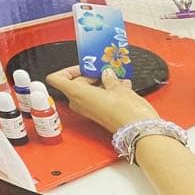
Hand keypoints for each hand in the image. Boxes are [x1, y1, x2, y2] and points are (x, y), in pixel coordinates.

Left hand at [45, 66, 159, 134]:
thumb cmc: (126, 111)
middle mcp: (79, 103)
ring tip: (116, 76)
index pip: (56, 79)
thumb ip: (109, 78)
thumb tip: (106, 73)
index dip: (66, 70)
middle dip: (90, 74)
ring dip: (100, 81)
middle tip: (105, 68)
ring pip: (87, 90)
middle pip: (75, 82)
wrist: (138, 129)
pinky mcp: (97, 114)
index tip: (82, 65)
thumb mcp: (118, 86)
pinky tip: (121, 86)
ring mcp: (88, 110)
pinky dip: (107, 90)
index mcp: (77, 94)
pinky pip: (96, 98)